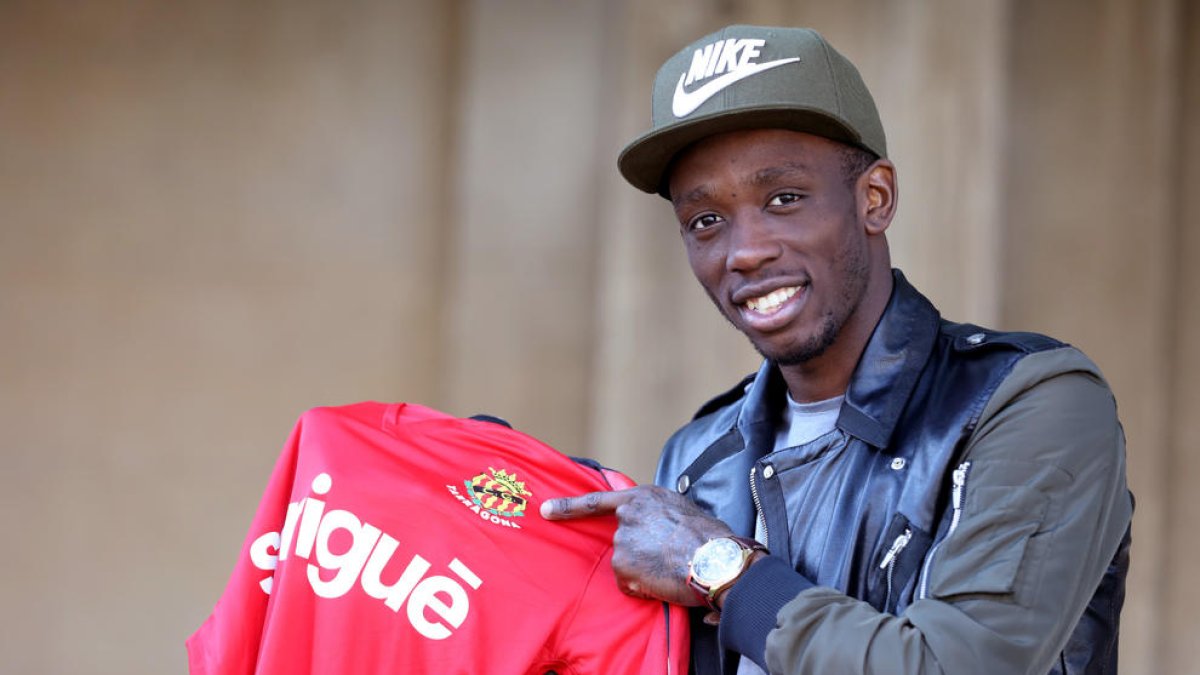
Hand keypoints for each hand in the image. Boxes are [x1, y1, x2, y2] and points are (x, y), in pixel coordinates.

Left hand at [540, 485, 734, 605]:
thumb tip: (658, 525)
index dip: (568, 507)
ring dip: (644, 570)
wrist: (714, 558)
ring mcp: (622, 541)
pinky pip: (630, 584)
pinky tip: (663, 581)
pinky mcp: (621, 566)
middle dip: (639, 553)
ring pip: (626, 563)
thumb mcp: (681, 508)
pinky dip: (644, 588)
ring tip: (671, 567)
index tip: (546, 510)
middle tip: (667, 558)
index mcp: (641, 497)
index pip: (597, 501)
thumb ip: (658, 512)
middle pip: (621, 541)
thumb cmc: (709, 536)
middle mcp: (626, 516)